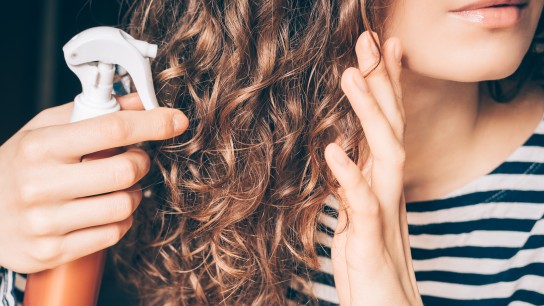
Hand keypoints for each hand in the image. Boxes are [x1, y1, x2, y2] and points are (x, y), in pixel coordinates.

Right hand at [0, 94, 187, 272]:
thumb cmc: (18, 167)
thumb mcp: (44, 130)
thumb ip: (91, 113)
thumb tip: (138, 101)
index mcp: (40, 146)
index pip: (111, 129)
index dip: (152, 123)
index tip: (175, 121)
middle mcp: (40, 184)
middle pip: (125, 171)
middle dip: (140, 162)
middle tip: (132, 159)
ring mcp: (46, 222)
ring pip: (124, 206)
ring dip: (133, 194)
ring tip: (116, 188)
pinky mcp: (53, 251)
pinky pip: (113, 233)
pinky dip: (120, 220)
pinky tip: (105, 211)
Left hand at [324, 32, 421, 304]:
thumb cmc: (368, 266)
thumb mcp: (358, 217)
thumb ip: (353, 186)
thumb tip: (342, 156)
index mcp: (380, 183)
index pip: (386, 125)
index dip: (386, 86)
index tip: (380, 48)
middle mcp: (387, 191)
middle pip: (391, 127)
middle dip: (382, 82)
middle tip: (369, 40)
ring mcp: (383, 214)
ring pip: (385, 155)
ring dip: (370, 113)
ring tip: (350, 75)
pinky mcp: (370, 242)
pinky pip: (363, 204)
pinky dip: (349, 175)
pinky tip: (332, 150)